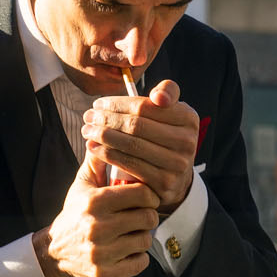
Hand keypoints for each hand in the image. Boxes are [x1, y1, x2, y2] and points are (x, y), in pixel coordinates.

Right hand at [32, 150, 159, 276]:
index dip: (148, 195)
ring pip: (145, 240)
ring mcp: (102, 253)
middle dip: (146, 216)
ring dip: (141, 237)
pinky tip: (125, 250)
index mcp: (94, 202)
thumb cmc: (75, 213)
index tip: (144, 198)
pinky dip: (137, 258)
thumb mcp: (82, 185)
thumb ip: (97, 160)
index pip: (141, 194)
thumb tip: (105, 130)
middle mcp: (97, 227)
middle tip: (138, 216)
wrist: (55, 252)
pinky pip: (141, 263)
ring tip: (129, 233)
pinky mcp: (106, 273)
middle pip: (148, 218)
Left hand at [82, 80, 198, 215]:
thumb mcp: (171, 113)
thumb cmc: (165, 137)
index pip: (144, 106)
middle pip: (136, 125)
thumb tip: (157, 97)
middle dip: (106, 119)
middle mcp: (187, 142)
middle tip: (88, 117)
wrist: (176, 178)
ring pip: (131, 144)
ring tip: (87, 130)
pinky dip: (107, 154)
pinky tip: (93, 148)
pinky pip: (129, 164)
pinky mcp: (164, 183)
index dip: (117, 104)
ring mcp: (177, 164)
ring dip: (103, 136)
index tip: (98, 104)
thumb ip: (167, 93)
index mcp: (189, 119)